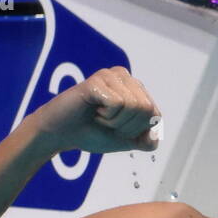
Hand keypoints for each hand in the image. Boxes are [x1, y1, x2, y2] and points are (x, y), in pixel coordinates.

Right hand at [30, 66, 160, 155]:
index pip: (155, 115)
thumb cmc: (91, 133)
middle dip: (127, 126)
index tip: (117, 129)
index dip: (137, 131)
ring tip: (99, 115)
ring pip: (134, 106)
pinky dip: (106, 116)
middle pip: (146, 109)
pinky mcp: (98, 80)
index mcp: (135, 89)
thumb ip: (145, 141)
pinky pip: (118, 103)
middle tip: (106, 122)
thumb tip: (155, 137)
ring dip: (115, 121)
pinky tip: (93, 110)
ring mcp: (111, 76)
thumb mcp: (125, 141)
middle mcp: (126, 77)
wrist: (61, 134)